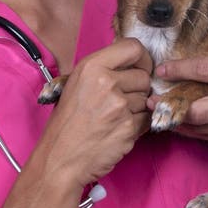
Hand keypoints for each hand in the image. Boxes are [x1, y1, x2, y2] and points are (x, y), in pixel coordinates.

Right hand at [42, 38, 152, 185]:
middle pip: (144, 76)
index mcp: (91, 66)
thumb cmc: (65, 123)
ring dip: (137, 109)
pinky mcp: (128, 128)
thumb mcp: (75, 84)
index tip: (139, 68)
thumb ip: (102, 70)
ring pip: (147, 99)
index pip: (134, 47)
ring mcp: (119, 106)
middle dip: (138, 88)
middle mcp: (106, 82)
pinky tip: (119, 130)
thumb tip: (132, 64)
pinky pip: (147, 119)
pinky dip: (137, 125)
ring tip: (114, 118)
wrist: (60, 159)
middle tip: (120, 101)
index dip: (142, 59)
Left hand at [151, 0, 207, 168]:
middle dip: (172, 102)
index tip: (162, 69)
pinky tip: (174, 124)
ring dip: (175, 119)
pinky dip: (188, 132)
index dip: (180, 69)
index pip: (207, 69)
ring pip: (199, 125)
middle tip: (150, 96)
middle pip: (199, 106)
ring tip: (155, 110)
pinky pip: (205, 138)